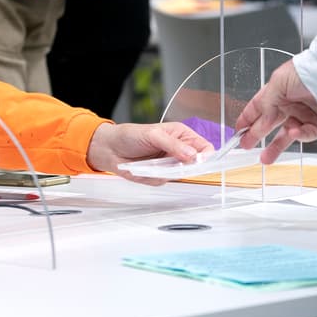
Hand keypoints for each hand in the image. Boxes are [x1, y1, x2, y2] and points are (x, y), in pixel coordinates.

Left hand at [86, 122, 212, 185]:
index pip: (204, 148)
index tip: (200, 163)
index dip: (206, 156)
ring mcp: (169, 165)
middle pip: (195, 165)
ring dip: (165, 171)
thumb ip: (173, 145)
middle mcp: (179, 151)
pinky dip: (153, 176)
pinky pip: (163, 181)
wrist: (110, 148)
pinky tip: (143, 168)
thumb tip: (192, 155)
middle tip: (171, 163)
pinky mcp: (159, 176)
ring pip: (179, 175)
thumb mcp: (153, 135)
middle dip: (184, 166)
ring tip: (150, 162)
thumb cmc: (131, 135)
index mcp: (182, 136)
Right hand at [234, 59, 316, 163]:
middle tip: (246, 145)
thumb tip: (259, 121)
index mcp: (277, 91)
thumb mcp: (277, 84)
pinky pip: (306, 134)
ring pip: (287, 135)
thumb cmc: (305, 72)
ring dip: (276, 146)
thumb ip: (265, 105)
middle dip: (256, 135)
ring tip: (265, 158)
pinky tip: (293, 133)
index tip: (238, 131)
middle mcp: (289, 104)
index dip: (247, 119)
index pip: (257, 107)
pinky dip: (299, 136)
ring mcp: (304, 114)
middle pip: (269, 124)